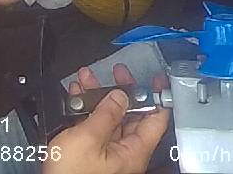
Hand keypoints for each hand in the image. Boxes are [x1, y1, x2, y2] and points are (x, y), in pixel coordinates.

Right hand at [46, 64, 170, 173]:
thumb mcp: (88, 139)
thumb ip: (106, 114)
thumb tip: (120, 95)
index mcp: (135, 150)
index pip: (157, 117)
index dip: (156, 95)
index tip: (152, 79)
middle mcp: (125, 153)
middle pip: (130, 115)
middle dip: (118, 91)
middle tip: (112, 74)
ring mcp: (108, 156)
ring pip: (109, 120)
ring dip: (97, 99)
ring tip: (85, 81)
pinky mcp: (91, 159)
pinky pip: (94, 131)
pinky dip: (85, 114)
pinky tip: (75, 101)